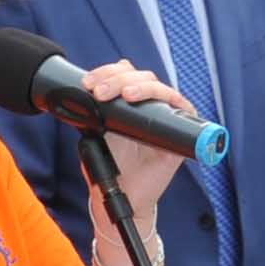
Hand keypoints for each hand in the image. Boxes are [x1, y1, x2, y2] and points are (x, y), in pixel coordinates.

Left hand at [72, 61, 193, 213]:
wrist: (124, 193)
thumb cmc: (112, 165)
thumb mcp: (96, 133)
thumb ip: (93, 112)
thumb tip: (82, 91)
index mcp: (128, 101)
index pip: (122, 73)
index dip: (106, 72)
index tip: (88, 83)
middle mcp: (149, 104)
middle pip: (140, 76)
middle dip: (118, 79)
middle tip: (100, 92)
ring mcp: (165, 116)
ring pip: (159, 87)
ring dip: (141, 86)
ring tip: (124, 95)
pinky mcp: (181, 131)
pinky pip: (183, 108)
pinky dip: (170, 100)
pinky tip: (154, 101)